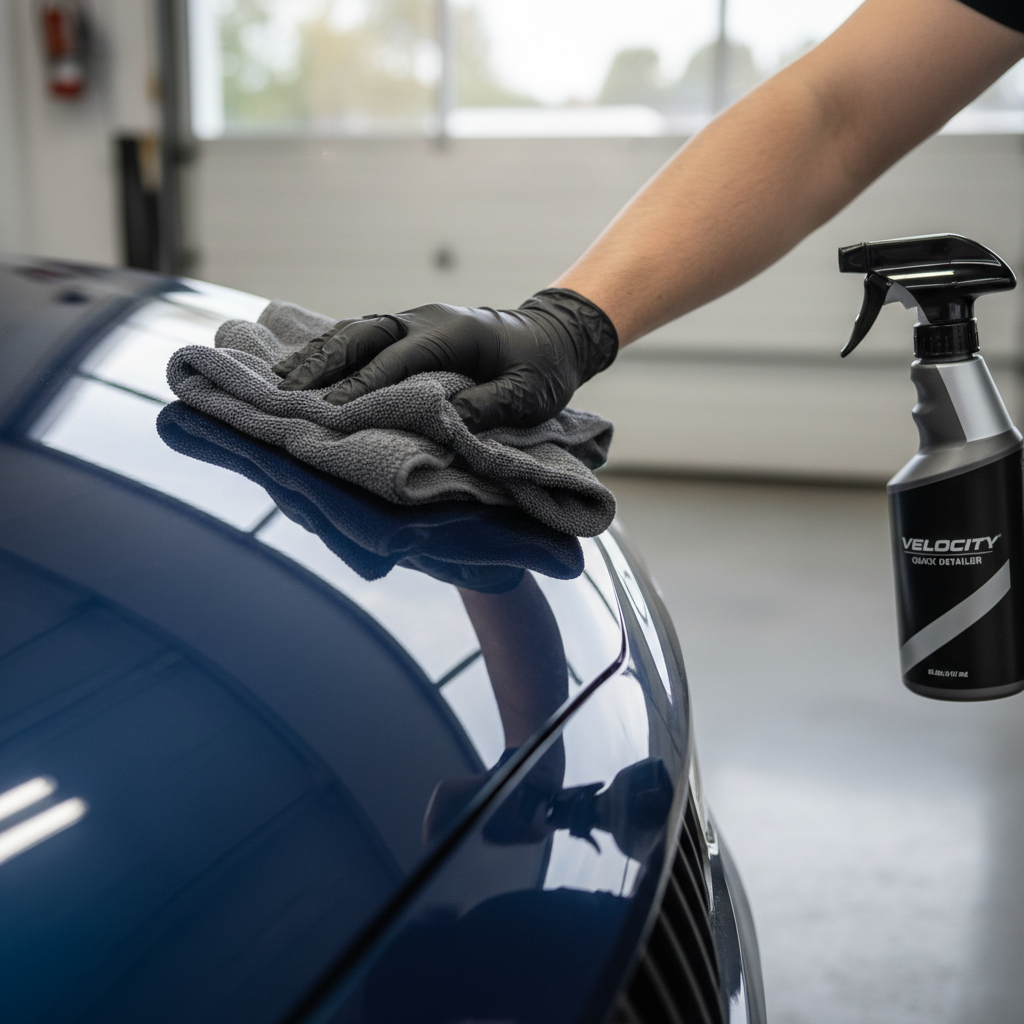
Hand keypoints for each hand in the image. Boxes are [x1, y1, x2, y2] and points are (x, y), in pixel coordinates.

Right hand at [273, 288, 617, 431]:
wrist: (553, 335)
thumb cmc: (542, 367)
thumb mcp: (528, 393)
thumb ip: (488, 406)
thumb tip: (443, 423)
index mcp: (452, 332)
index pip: (397, 360)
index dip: (363, 386)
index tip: (331, 410)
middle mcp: (424, 320)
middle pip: (362, 336)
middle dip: (323, 365)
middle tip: (287, 392)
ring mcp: (413, 321)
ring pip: (355, 332)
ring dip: (317, 356)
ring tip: (279, 379)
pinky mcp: (409, 331)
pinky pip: (362, 336)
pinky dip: (330, 350)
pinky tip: (302, 365)